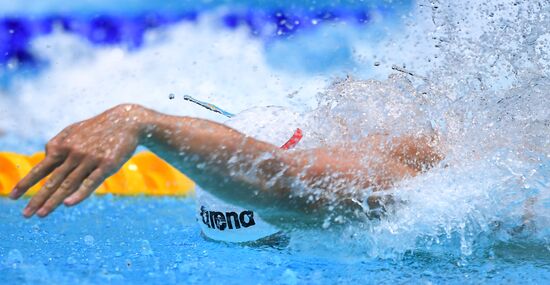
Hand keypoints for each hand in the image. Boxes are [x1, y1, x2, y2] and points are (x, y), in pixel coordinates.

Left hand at [10, 104, 145, 217]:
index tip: (12, 197)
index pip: (41, 168)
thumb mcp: (74, 131)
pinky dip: (79, 194)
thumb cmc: (99, 128)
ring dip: (53, 201)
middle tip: (25, 214)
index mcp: (63, 145)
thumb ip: (59, 143)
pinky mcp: (107, 165)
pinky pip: (90, 182)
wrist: (126, 122)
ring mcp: (90, 159)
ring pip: (68, 184)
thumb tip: (46, 156)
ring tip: (40, 215)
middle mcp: (73, 153)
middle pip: (52, 180)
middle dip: (37, 198)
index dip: (26, 183)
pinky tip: (68, 204)